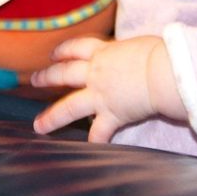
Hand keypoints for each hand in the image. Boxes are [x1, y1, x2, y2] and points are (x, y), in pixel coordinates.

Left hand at [31, 35, 182, 142]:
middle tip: (34, 80)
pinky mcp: (112, 114)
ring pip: (69, 107)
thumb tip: (135, 54)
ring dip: (52, 117)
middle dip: (47, 77)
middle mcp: (97, 72)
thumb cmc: (159, 53)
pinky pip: (99, 133)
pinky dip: (95, 142)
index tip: (54, 54)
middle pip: (64, 73)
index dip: (64, 50)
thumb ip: (129, 52)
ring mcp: (101, 95)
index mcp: (104, 52)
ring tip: (39, 126)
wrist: (162, 73)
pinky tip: (89, 150)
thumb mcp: (139, 45)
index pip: (77, 47)